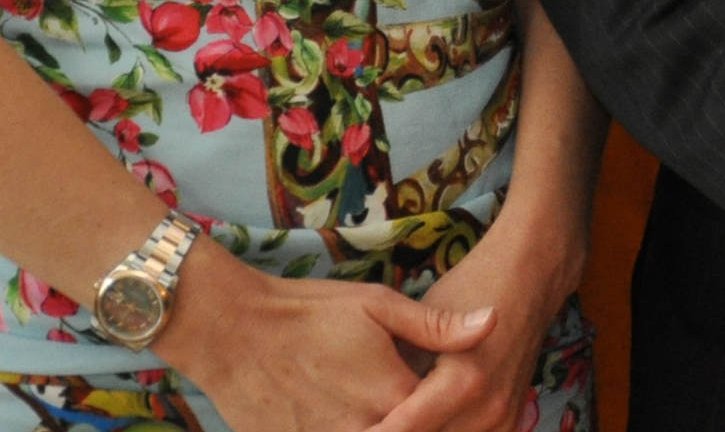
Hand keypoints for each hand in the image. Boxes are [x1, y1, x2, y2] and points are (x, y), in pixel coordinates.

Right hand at [159, 241, 495, 431]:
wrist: (230, 331)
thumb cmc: (307, 311)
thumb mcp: (376, 304)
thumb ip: (435, 325)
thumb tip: (494, 321)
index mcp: (393, 395)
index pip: (441, 415)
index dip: (451, 407)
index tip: (456, 391)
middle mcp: (365, 429)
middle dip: (423, 420)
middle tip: (404, 393)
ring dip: (386, 425)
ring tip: (367, 398)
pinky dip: (351, 428)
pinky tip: (352, 411)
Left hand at [371, 222, 580, 431]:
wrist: (531, 273)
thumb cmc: (471, 286)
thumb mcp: (423, 319)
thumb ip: (397, 371)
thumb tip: (363, 408)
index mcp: (463, 383)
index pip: (402, 431)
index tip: (351, 426)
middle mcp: (489, 409)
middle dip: (396, 429)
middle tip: (364, 420)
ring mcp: (504, 419)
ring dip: (420, 430)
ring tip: (392, 415)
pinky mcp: (510, 421)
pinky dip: (444, 430)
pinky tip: (425, 416)